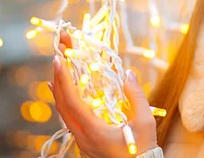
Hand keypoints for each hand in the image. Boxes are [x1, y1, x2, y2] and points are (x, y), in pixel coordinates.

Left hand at [48, 31, 157, 157]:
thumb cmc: (142, 151)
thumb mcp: (144, 123)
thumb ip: (136, 97)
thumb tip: (128, 74)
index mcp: (93, 131)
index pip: (71, 101)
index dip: (63, 79)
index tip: (59, 59)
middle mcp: (82, 137)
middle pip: (62, 105)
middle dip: (59, 77)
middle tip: (59, 54)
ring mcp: (82, 141)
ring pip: (64, 112)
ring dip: (60, 89)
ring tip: (58, 69)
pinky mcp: (86, 143)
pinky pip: (70, 119)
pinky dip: (66, 102)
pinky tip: (66, 94)